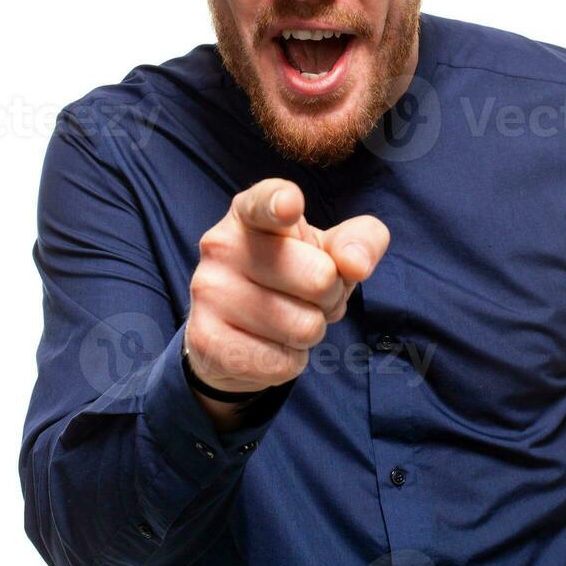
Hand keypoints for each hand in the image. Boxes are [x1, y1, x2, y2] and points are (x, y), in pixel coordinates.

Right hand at [185, 178, 389, 394]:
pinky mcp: (206, 338)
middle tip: (312, 295)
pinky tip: (270, 344)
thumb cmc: (292, 274)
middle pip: (319, 278)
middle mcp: (222, 244)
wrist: (235, 329)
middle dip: (331, 295)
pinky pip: (282, 362)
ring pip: (304, 326)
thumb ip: (359, 240)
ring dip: (311, 331)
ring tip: (289, 318)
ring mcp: (208, 291)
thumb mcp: (329, 248)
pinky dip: (291, 360)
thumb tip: (357, 264)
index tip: (290, 205)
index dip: (280, 203)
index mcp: (251, 212)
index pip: (264, 202)